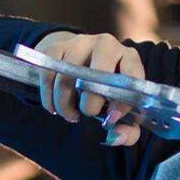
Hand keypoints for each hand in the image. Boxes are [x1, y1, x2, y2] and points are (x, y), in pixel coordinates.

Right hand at [32, 30, 142, 145]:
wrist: (80, 62)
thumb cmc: (106, 90)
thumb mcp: (122, 109)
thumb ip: (128, 130)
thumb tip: (115, 137)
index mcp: (129, 58)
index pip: (131, 76)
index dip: (121, 102)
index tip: (110, 119)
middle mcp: (107, 45)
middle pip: (95, 76)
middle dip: (89, 104)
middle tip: (87, 113)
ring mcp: (81, 42)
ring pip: (66, 77)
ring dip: (64, 104)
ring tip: (69, 114)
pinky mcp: (58, 45)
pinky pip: (48, 72)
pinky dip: (47, 96)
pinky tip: (53, 106)